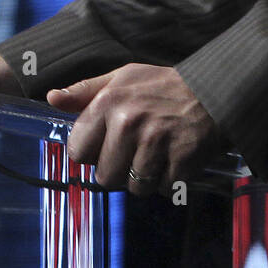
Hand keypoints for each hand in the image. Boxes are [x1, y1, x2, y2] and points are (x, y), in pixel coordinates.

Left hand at [47, 64, 222, 194]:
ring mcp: (156, 142)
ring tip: (156, 155)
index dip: (91, 153)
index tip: (105, 146)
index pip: (78, 151)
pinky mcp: (181, 160)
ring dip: (144, 178)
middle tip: (135, 152)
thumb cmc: (163, 85)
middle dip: (118, 170)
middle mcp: (129, 122)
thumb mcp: (121, 78)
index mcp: (109, 102)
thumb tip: (52, 98)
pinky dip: (167, 181)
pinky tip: (173, 159)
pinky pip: (161, 189)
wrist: (215, 90)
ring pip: (133, 188)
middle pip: (104, 177)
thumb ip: (85, 91)